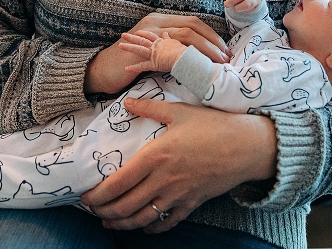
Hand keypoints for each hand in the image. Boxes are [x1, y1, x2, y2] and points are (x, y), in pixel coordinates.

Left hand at [80, 98, 276, 232]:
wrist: (247, 146)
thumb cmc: (213, 125)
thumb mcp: (179, 111)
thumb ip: (149, 107)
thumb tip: (126, 103)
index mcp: (155, 157)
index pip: (117, 183)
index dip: (97, 194)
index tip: (84, 196)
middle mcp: (163, 180)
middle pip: (126, 205)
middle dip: (104, 211)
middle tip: (91, 210)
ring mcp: (178, 195)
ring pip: (143, 219)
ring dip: (122, 223)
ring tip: (109, 222)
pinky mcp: (192, 203)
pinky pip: (167, 222)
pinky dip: (151, 228)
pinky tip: (143, 227)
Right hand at [85, 13, 228, 94]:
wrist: (103, 71)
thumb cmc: (128, 64)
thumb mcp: (154, 51)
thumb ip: (171, 48)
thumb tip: (196, 56)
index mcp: (161, 21)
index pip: (193, 23)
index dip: (210, 35)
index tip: (224, 49)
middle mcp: (157, 23)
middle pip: (193, 26)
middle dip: (212, 41)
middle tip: (226, 56)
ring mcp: (150, 33)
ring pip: (186, 35)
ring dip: (205, 49)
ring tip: (218, 62)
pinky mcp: (146, 48)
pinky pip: (172, 49)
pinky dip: (188, 57)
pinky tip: (198, 67)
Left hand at [119, 31, 186, 74]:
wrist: (186, 57)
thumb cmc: (187, 52)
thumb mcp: (182, 43)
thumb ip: (174, 40)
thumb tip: (172, 34)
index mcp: (164, 41)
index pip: (152, 35)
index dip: (145, 33)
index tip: (138, 32)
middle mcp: (158, 45)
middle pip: (143, 39)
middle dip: (133, 37)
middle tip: (123, 34)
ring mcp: (155, 54)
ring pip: (139, 49)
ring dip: (129, 47)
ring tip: (120, 45)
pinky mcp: (154, 63)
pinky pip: (143, 66)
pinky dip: (134, 68)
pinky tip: (126, 69)